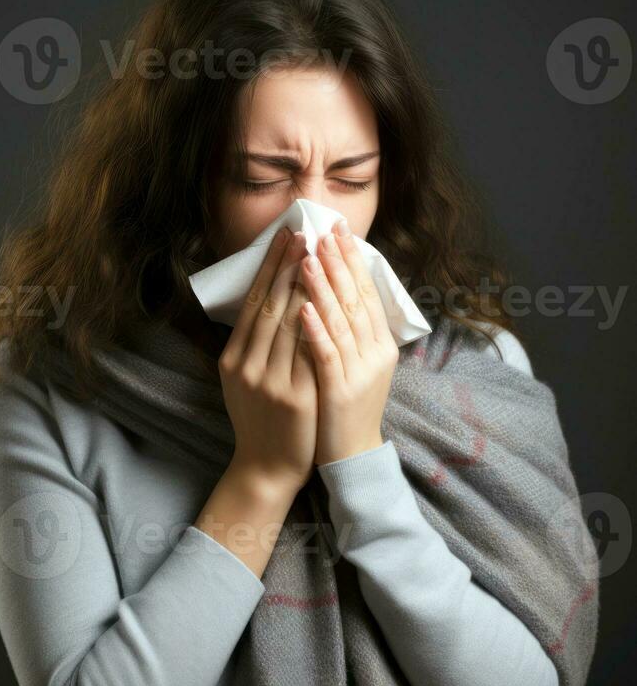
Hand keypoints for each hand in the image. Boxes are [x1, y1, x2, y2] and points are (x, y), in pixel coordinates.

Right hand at [218, 226, 318, 493]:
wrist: (266, 468)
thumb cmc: (260, 420)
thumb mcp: (244, 380)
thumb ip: (253, 345)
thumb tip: (271, 299)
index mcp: (233, 358)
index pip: (254, 302)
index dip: (270, 266)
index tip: (287, 236)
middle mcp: (247, 366)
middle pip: (270, 305)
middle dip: (288, 265)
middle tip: (304, 231)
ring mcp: (269, 382)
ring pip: (288, 324)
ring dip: (304, 285)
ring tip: (319, 254)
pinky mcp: (294, 397)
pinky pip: (307, 353)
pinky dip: (316, 324)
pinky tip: (325, 300)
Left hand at [298, 218, 398, 466]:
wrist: (352, 456)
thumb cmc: (347, 406)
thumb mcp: (360, 364)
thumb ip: (354, 330)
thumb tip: (341, 286)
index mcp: (381, 344)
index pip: (368, 292)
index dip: (353, 259)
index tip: (338, 229)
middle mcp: (375, 354)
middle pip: (357, 299)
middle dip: (338, 262)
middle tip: (323, 230)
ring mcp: (360, 373)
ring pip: (341, 322)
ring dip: (323, 287)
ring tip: (307, 258)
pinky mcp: (340, 392)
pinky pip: (327, 354)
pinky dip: (316, 329)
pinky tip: (303, 307)